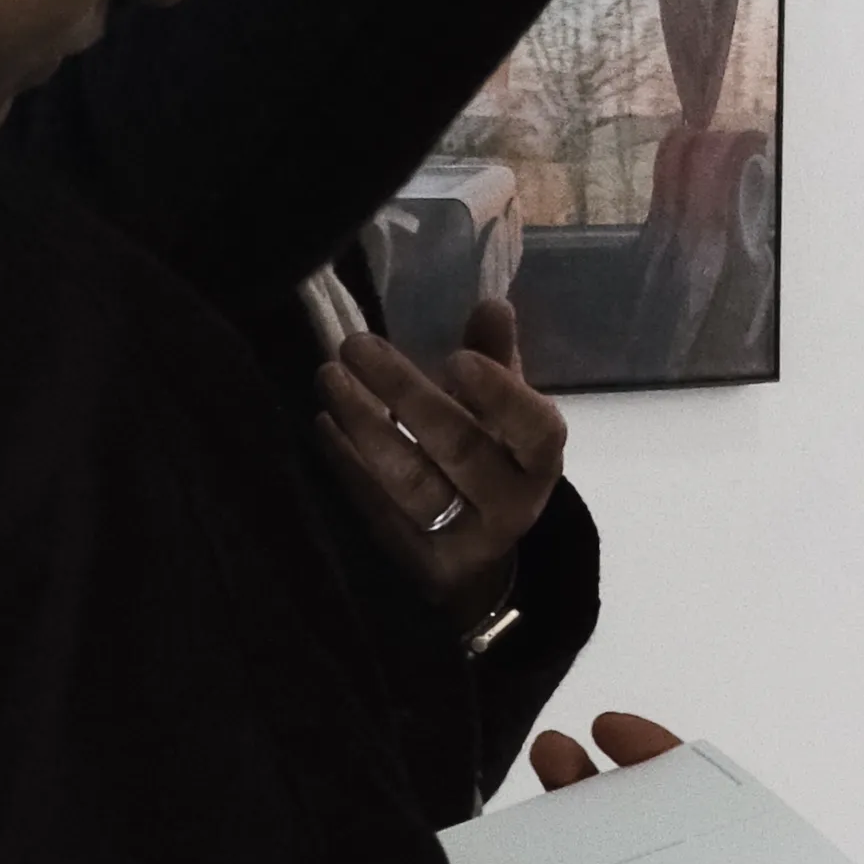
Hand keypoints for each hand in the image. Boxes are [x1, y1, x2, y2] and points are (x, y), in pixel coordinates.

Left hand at [319, 295, 566, 620]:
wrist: (474, 558)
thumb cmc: (490, 464)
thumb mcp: (504, 416)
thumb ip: (496, 360)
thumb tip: (492, 304)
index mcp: (539, 462)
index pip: (534, 429)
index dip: (499, 394)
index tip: (456, 358)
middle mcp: (508, 504)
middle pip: (459, 448)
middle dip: (405, 392)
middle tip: (356, 344)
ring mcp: (458, 537)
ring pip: (410, 482)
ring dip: (364, 425)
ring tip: (328, 377)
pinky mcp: (411, 558)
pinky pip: (373, 507)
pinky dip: (345, 462)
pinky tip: (324, 424)